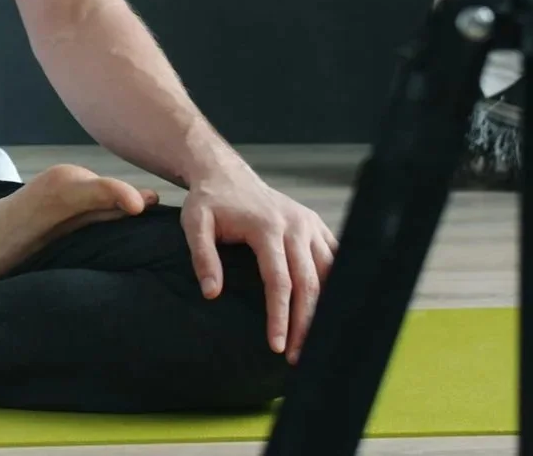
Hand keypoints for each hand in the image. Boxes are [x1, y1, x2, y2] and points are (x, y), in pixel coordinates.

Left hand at [181, 163, 337, 363]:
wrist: (227, 175)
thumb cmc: (210, 202)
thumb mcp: (195, 223)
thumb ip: (202, 256)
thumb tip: (212, 293)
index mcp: (267, 226)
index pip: (279, 279)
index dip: (280, 315)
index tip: (277, 346)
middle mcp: (295, 224)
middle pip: (309, 281)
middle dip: (305, 323)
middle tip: (296, 358)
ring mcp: (309, 223)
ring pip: (329, 273)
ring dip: (325, 308)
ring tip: (316, 342)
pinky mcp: (316, 225)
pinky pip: (335, 257)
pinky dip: (337, 284)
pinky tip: (334, 310)